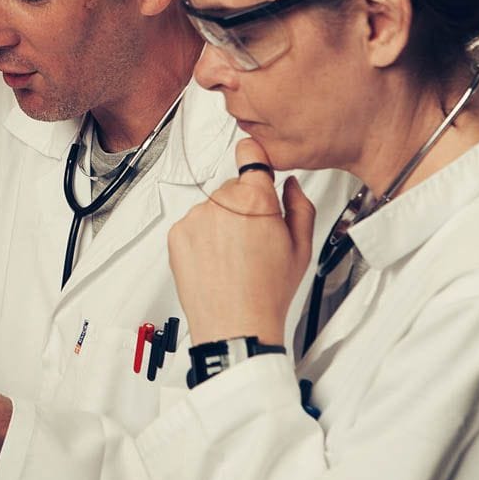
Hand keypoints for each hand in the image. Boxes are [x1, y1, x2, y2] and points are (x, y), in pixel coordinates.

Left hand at [166, 137, 315, 344]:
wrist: (235, 326)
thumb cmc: (267, 293)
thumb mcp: (301, 247)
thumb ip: (299, 205)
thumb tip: (291, 185)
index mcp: (255, 199)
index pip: (250, 153)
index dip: (256, 160)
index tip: (256, 164)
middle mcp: (221, 203)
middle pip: (233, 186)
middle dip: (244, 204)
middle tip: (254, 238)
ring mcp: (195, 217)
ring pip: (212, 206)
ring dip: (222, 222)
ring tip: (234, 256)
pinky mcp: (177, 233)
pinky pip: (193, 224)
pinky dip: (202, 237)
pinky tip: (216, 261)